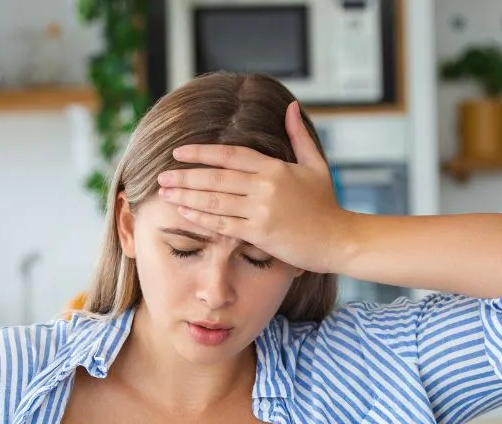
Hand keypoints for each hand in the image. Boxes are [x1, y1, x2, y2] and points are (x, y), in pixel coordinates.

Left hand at [156, 101, 352, 273]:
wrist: (340, 239)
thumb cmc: (327, 205)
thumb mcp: (316, 165)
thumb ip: (299, 136)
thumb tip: (290, 106)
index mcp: (275, 168)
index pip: (230, 154)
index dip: (202, 152)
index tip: (179, 152)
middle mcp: (265, 186)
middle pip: (216, 177)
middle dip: (185, 176)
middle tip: (161, 176)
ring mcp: (262, 210)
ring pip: (215, 201)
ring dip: (186, 197)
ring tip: (165, 194)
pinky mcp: (260, 234)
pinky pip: (224, 225)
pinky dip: (201, 219)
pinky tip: (184, 214)